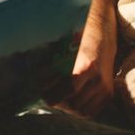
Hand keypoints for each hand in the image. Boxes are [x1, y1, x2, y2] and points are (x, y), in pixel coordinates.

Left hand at [51, 0, 116, 117]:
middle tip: (45, 94)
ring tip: (56, 97)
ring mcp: (105, 87)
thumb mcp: (63, 37)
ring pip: (82, 111)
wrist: (103, 23)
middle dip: (56, 101)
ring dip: (66, 107)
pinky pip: (92, 111)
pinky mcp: (109, 92)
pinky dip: (79, 109)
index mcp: (87, 64)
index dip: (51, 93)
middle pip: (72, 104)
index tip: (40, 90)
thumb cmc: (77, 28)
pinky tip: (68, 100)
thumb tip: (25, 61)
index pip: (67, 90)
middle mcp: (99, 79)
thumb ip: (47, 51)